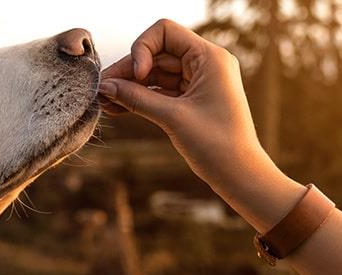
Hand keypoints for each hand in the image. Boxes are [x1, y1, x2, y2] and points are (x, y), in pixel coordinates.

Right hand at [98, 19, 303, 230]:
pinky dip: (141, 97)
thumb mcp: (172, 118)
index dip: (142, 48)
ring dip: (131, 86)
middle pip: (156, 53)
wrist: (240, 175)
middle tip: (101, 90)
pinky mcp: (192, 99)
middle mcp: (205, 63)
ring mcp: (199, 81)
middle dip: (129, 71)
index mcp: (210, 57)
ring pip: (156, 73)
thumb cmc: (216, 145)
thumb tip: (105, 86)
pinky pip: (161, 91)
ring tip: (104, 101)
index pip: (165, 32)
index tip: (136, 76)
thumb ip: (137, 98)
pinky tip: (117, 107)